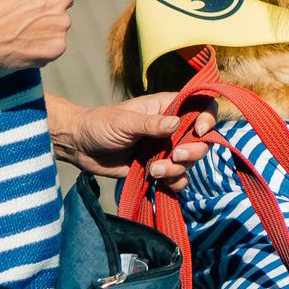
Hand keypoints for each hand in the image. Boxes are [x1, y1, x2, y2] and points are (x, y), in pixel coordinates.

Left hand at [56, 93, 214, 189]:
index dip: (208, 118)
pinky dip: (173, 182)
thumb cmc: (100, 125)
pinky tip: (156, 180)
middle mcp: (172, 128)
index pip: (201, 106)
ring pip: (190, 162)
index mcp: (167, 107)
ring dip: (178, 169)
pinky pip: (178, 178)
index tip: (199, 131)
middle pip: (201, 140)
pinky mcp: (158, 168)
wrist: (81, 147)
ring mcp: (166, 149)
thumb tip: (176, 124)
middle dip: (193, 151)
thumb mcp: (124, 122)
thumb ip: (150, 124)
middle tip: (176, 156)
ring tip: (154, 171)